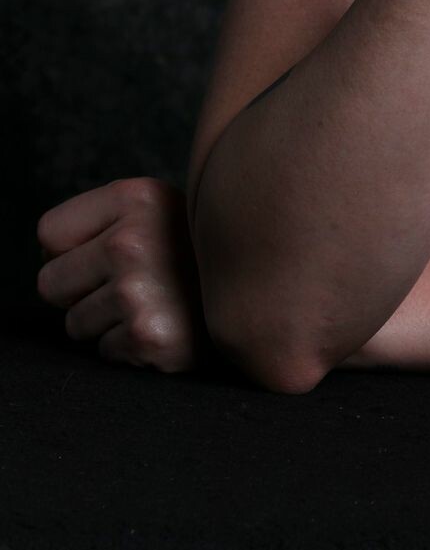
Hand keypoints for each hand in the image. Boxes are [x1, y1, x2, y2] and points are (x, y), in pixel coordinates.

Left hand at [35, 176, 211, 374]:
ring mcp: (137, 292)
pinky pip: (104, 351)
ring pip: (75, 324)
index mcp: (134, 198)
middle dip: (81, 290)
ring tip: (153, 303)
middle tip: (128, 283)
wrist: (262, 288)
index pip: (48, 233)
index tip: (103, 252)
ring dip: (107, 322)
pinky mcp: (147, 337)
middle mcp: (131, 241)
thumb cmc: (194, 252)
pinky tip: (165, 325)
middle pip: (49, 283)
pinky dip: (129, 346)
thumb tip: (47, 253)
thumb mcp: (158, 208)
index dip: (71, 248)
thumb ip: (103, 217)